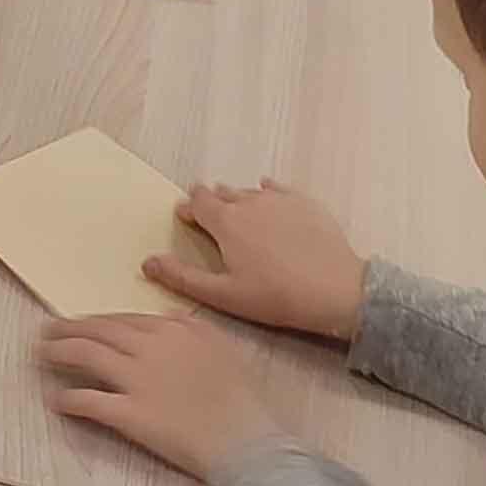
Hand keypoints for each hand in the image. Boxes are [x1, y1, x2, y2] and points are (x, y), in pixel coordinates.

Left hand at [37, 313, 282, 481]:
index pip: (123, 319)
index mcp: (173, 330)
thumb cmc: (243, 402)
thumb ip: (193, 328)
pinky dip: (68, 400)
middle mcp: (149, 348)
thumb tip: (167, 316)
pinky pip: (88, 401)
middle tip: (48, 330)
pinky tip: (56, 401)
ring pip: (85, 355)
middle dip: (68, 328)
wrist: (248, 445)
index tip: (83, 323)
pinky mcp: (129, 414)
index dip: (97, 321)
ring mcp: (136, 380)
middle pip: (97, 330)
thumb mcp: (224, 349)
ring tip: (41, 354)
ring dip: (57, 352)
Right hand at [144, 180, 366, 342]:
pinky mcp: (305, 202)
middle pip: (221, 193)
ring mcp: (279, 199)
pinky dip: (267, 192)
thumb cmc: (276, 296)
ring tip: (240, 216)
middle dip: (212, 203)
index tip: (187, 218)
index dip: (189, 208)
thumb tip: (147, 261)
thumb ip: (182, 277)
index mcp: (225, 221)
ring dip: (238, 200)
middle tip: (212, 221)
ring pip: (248, 192)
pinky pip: (278, 189)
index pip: (198, 201)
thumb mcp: (223, 295)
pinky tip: (268, 196)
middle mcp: (248, 201)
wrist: (338, 291)